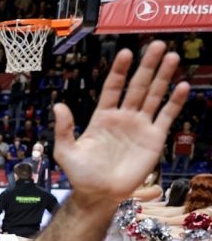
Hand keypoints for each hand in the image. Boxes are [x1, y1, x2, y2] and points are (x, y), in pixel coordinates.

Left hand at [54, 41, 187, 202]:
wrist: (99, 195)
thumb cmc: (81, 174)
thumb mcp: (66, 151)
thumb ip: (64, 129)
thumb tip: (58, 105)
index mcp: (102, 117)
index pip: (113, 88)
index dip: (119, 71)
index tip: (126, 53)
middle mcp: (123, 117)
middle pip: (137, 86)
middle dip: (147, 66)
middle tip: (157, 45)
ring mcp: (140, 126)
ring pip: (154, 96)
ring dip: (163, 77)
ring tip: (171, 57)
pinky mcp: (154, 138)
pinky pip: (166, 116)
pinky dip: (174, 101)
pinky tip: (181, 86)